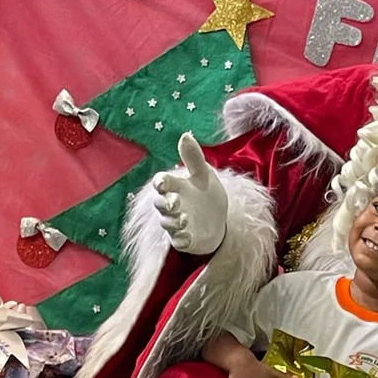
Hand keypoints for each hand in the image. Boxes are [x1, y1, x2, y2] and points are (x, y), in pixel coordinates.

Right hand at [153, 132, 228, 254]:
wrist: (218, 220)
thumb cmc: (206, 193)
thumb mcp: (204, 175)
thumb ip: (194, 158)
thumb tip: (185, 135)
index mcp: (175, 187)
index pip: (162, 183)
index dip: (160, 182)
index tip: (162, 182)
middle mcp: (171, 205)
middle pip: (160, 204)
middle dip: (165, 204)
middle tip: (175, 202)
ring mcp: (176, 223)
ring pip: (167, 223)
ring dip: (174, 222)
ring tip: (185, 219)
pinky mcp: (184, 239)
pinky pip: (178, 242)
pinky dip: (182, 240)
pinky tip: (189, 237)